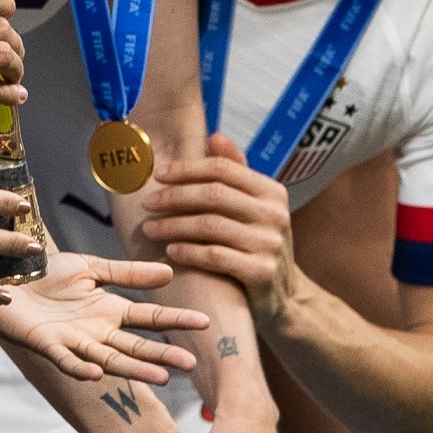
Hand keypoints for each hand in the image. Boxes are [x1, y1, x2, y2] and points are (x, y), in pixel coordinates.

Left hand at [0, 251, 203, 385]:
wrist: (6, 275)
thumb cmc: (47, 273)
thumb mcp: (91, 267)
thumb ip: (128, 273)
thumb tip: (168, 273)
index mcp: (110, 310)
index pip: (150, 318)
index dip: (176, 320)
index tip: (205, 322)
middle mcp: (96, 330)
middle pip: (135, 346)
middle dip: (162, 356)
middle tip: (190, 365)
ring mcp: (73, 341)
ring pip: (109, 359)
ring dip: (133, 370)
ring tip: (161, 378)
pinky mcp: (46, 344)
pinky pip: (65, 360)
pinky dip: (80, 368)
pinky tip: (97, 373)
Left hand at [139, 136, 297, 320]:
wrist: (284, 297)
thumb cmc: (257, 244)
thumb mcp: (254, 208)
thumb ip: (236, 173)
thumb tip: (215, 135)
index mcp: (272, 191)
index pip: (223, 168)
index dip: (186, 169)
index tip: (157, 174)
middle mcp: (275, 214)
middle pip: (214, 194)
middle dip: (175, 196)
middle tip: (148, 203)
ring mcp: (270, 243)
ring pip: (210, 225)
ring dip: (173, 225)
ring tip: (150, 228)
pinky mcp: (262, 272)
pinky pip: (215, 256)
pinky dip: (188, 251)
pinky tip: (170, 251)